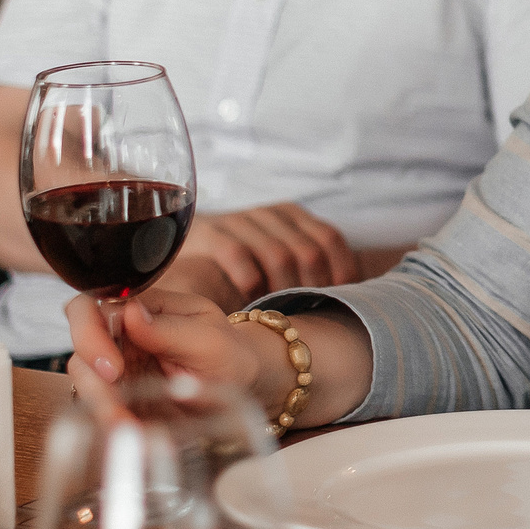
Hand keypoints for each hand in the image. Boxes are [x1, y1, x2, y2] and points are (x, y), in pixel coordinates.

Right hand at [65, 290, 275, 413]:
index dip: (89, 335)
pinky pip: (103, 412)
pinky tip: (134, 438)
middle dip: (92, 381)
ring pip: (86, 385)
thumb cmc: (229, 353)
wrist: (244, 386)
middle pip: (79, 350)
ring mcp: (119, 370)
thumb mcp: (209, 339)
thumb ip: (170, 328)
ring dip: (101, 409)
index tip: (114, 368)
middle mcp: (121, 338)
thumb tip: (131, 313)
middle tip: (116, 407)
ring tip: (128, 429)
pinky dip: (114, 426)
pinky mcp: (122, 400)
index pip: (90, 308)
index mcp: (140, 310)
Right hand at [165, 204, 355, 305]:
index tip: (339, 300)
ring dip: (282, 289)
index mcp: (292, 214)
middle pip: (307, 251)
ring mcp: (240, 220)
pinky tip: (249, 301)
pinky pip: (238, 255)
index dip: (340, 271)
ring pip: (278, 255)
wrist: (178, 242)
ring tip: (280, 314)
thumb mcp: (274, 254)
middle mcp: (270, 213)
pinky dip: (249, 282)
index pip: (330, 239)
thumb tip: (350, 295)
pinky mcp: (210, 232)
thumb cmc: (237, 259)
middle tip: (307, 315)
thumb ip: (304, 265)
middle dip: (312, 288)